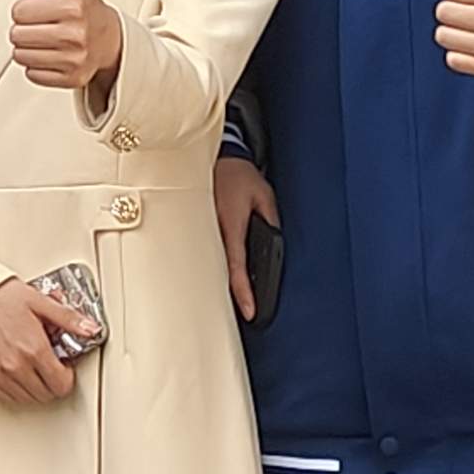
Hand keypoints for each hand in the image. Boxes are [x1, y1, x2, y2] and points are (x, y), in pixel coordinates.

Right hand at [0, 276, 89, 405]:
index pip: (60, 384)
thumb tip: (91, 329)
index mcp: (33, 348)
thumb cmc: (0, 296)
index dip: (67, 377)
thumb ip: (68, 319)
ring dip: (36, 389)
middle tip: (51, 368)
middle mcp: (16, 365)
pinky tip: (18, 373)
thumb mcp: (39, 301)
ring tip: (34, 369)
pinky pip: (6, 397)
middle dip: (54, 383)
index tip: (64, 367)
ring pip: (27, 399)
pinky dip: (17, 390)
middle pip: (46, 395)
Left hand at [6, 0, 123, 94]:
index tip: (40, 10)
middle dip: (24, 29)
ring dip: (27, 49)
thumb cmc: (88, 9)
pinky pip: (32, 75)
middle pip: (17, 35)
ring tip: (45, 41)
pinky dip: (36, 67)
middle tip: (41, 26)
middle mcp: (75, 34)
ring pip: (21, 56)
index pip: (18, 12)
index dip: (25, 10)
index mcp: (72, 7)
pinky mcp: (72, 79)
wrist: (113, 42)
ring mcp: (74, 59)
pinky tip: (51, 56)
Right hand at [215, 155, 280, 322]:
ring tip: (234, 302)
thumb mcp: (264, 196)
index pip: (236, 266)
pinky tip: (220, 276)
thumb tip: (275, 244)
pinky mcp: (198, 229)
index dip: (243, 292)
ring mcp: (202, 231)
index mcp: (230, 225)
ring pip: (210, 264)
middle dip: (231, 294)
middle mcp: (211, 231)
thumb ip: (271, 221)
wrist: (219, 158)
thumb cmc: (240, 176)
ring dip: (221, 282)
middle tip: (244, 315)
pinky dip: (214, 266)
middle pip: (219, 271)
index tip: (250, 312)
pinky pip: (206, 253)